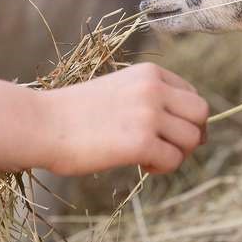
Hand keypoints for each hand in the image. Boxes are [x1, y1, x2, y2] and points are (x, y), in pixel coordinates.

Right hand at [38, 63, 208, 176]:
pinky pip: (174, 160)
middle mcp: (153, 89)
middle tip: (170, 149)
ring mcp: (148, 114)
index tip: (168, 133)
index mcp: (148, 74)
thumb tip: (184, 129)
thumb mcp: (117, 91)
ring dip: (177, 154)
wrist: (40, 124)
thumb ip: (148, 101)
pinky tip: (141, 165)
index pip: (191, 94)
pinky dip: (162, 168)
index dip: (186, 118)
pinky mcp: (141, 142)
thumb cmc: (72, 113)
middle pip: (201, 113)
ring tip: (150, 158)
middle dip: (192, 134)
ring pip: (192, 138)